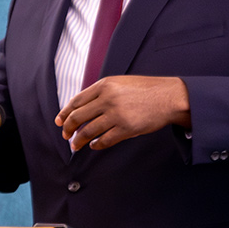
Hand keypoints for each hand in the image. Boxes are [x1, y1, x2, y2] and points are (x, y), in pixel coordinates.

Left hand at [55, 75, 190, 151]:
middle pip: (78, 117)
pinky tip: (94, 145)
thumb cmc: (146, 90)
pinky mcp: (126, 129)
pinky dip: (96, 145)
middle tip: (65, 135)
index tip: (59, 121)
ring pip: (88, 131)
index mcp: (104, 85)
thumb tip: (83, 107)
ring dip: (79, 140)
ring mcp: (117, 115)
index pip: (76, 101)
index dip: (64, 113)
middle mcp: (108, 99)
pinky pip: (105, 140)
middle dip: (68, 128)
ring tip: (76, 145)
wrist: (169, 97)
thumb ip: (102, 92)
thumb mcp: (120, 83)